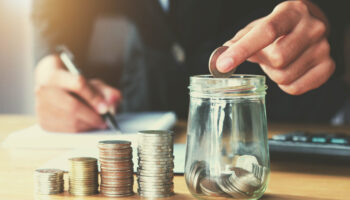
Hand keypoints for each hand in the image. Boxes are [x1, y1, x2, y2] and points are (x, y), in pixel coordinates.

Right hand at [35, 55, 121, 131]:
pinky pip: (66, 130)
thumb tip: (115, 100)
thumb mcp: (91, 83)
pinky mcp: (43, 121)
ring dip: (88, 124)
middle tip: (105, 121)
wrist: (50, 84)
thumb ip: (106, 91)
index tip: (106, 109)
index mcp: (55, 75)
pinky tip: (85, 125)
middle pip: (73, 106)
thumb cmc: (74, 84)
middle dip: (93, 116)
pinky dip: (80, 130)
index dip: (94, 98)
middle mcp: (44, 90)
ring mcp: (40, 107)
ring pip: (70, 120)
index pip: (78, 84)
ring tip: (97, 122)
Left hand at [217, 0, 333, 94]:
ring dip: (273, 74)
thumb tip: (221, 56)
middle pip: (278, 59)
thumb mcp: (259, 26)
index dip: (242, 50)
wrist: (311, 26)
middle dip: (264, 62)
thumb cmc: (280, 28)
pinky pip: (295, 88)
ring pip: (284, 77)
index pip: (266, 32)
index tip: (223, 65)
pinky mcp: (328, 67)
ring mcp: (323, 48)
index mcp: (291, 12)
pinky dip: (285, 85)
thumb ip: (239, 40)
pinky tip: (288, 70)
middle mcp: (312, 28)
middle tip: (264, 56)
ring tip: (278, 62)